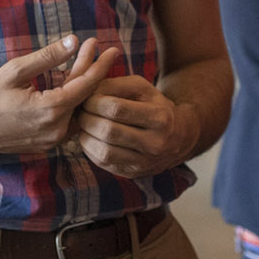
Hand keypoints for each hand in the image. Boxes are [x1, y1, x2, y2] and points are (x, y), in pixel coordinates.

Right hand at [0, 36, 120, 154]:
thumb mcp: (16, 71)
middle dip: (89, 70)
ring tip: (82, 64)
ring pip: (78, 110)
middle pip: (84, 96)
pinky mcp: (48, 145)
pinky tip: (67, 85)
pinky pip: (68, 121)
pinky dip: (71, 102)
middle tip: (91, 48)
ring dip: (81, 87)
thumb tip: (73, 41)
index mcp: (51, 109)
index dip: (100, 64)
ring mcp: (54, 140)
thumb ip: (48, 57)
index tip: (112, 49)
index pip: (87, 84)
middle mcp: (57, 129)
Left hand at [73, 75, 194, 177]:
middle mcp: (155, 143)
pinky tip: (89, 137)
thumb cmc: (154, 106)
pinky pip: (104, 163)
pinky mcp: (133, 174)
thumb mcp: (142, 88)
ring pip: (104, 152)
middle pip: (109, 131)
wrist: (178, 137)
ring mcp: (144, 163)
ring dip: (85, 136)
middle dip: (87, 119)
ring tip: (83, 125)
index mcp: (159, 117)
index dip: (95, 102)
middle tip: (81, 111)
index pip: (117, 109)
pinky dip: (90, 149)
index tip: (87, 97)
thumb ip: (115, 85)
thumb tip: (87, 91)